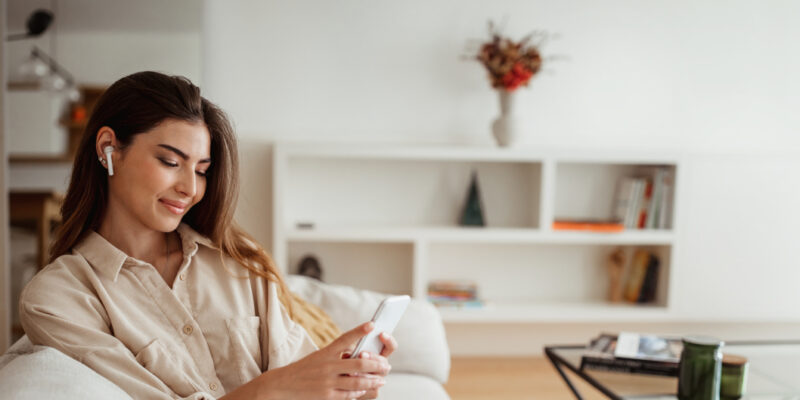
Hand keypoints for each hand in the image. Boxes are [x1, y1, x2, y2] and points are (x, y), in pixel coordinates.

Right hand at [257, 322, 389, 399]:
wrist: (282, 385)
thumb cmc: (304, 369)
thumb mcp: (319, 357)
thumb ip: (338, 355)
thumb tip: (360, 355)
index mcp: (325, 352)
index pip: (344, 338)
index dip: (359, 331)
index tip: (372, 324)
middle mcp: (327, 365)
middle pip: (359, 363)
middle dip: (376, 364)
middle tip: (386, 365)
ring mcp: (327, 382)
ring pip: (358, 381)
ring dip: (373, 380)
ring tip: (381, 380)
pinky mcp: (327, 396)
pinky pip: (349, 395)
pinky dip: (360, 392)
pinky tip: (366, 389)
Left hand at [347, 332, 397, 399]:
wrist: (336, 380)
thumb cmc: (342, 362)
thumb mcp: (346, 351)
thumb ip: (352, 350)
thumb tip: (353, 352)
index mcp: (378, 354)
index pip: (390, 347)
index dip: (388, 340)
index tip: (381, 333)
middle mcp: (381, 367)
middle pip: (384, 362)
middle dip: (373, 357)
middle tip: (361, 353)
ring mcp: (378, 381)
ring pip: (377, 378)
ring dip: (364, 374)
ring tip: (351, 371)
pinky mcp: (372, 392)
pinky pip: (371, 391)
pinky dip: (361, 388)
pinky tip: (351, 384)